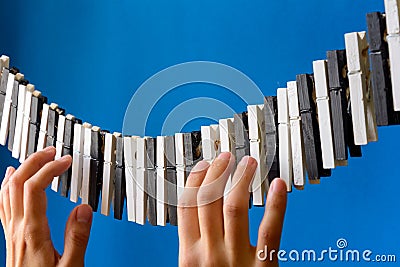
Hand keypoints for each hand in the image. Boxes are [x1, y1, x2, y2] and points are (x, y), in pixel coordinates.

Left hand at [0, 147, 92, 266]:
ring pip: (7, 190)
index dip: (50, 169)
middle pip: (18, 183)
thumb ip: (78, 237)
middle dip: (35, 161)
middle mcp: (18, 228)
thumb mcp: (71, 266)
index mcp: (33, 232)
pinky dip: (7, 185)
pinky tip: (11, 178)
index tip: (65, 161)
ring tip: (36, 158)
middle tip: (52, 152)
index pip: (35, 188)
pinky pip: (3, 203)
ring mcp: (11, 231)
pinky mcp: (11, 235)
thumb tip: (83, 208)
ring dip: (22, 169)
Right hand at [178, 152, 286, 266]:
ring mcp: (236, 259)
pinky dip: (275, 205)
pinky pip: (269, 230)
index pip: (187, 206)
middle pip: (209, 201)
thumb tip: (196, 216)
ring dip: (240, 179)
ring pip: (235, 208)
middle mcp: (210, 253)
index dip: (195, 179)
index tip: (203, 166)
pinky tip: (278, 187)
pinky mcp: (262, 266)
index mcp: (189, 255)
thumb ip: (195, 247)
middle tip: (225, 158)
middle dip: (217, 173)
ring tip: (248, 164)